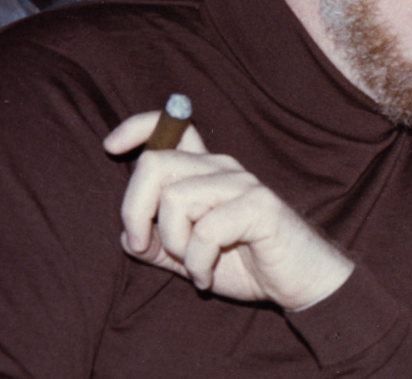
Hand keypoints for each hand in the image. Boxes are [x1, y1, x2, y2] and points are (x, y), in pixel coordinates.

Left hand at [104, 112, 352, 310]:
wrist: (300, 283)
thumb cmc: (248, 265)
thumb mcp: (191, 257)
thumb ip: (158, 245)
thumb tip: (128, 235)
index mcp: (207, 172)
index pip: (174, 127)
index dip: (137, 128)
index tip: (110, 146)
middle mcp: (223, 168)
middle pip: (156, 163)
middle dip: (135, 209)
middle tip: (143, 244)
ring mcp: (243, 185)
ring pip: (175, 199)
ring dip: (173, 244)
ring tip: (192, 265)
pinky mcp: (259, 207)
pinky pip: (205, 231)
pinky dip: (197, 264)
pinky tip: (207, 277)